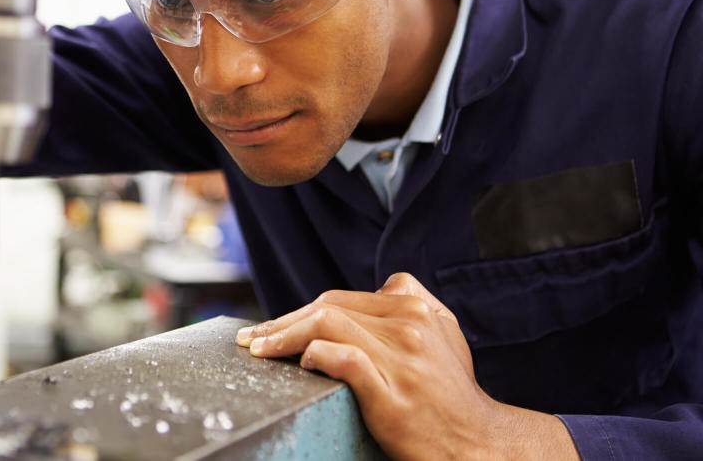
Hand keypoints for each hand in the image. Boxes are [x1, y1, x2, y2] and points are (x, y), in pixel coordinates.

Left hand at [236, 273, 578, 459]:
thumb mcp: (446, 336)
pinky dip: (313, 355)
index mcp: (416, 309)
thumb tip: (382, 286)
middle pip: (328, 307)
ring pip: (327, 325)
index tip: (274, 328)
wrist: (479, 444)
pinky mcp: (391, 392)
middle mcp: (409, 326)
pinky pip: (342, 358)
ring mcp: (401, 359)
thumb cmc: (454, 395)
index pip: (341, 299)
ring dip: (283, 336)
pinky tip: (299, 365)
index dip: (300, 311)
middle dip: (282, 321)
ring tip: (259, 351)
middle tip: (252, 338)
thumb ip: (416, 302)